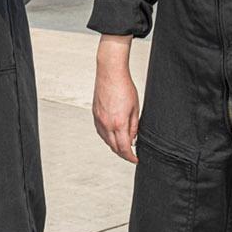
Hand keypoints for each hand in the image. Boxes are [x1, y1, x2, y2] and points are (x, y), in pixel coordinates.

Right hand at [92, 35, 139, 162]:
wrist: (110, 73)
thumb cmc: (124, 86)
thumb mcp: (135, 108)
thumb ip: (134, 126)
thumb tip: (132, 138)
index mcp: (118, 123)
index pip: (123, 148)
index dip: (130, 156)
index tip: (135, 159)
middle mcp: (106, 123)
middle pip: (113, 147)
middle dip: (123, 153)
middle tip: (130, 155)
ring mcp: (99, 119)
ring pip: (105, 140)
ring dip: (114, 146)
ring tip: (122, 146)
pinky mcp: (95, 114)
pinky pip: (100, 131)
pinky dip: (107, 137)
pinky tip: (111, 136)